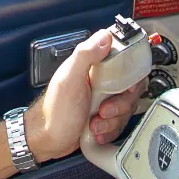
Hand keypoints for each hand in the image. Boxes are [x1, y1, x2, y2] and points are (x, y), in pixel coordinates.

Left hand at [24, 29, 146, 162]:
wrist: (48, 142)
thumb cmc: (53, 112)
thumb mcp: (69, 80)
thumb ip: (85, 56)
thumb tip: (104, 37)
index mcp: (92, 67)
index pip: (124, 61)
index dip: (131, 76)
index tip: (127, 88)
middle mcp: (100, 81)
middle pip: (130, 88)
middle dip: (119, 105)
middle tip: (102, 110)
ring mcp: (103, 100)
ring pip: (126, 108)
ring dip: (112, 121)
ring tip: (94, 123)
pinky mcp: (105, 116)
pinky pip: (120, 122)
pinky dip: (110, 130)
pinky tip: (96, 131)